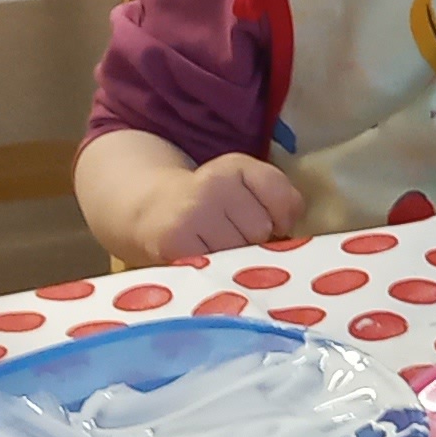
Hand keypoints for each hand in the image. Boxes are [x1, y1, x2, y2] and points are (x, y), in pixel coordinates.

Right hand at [129, 152, 305, 262]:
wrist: (149, 208)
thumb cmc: (210, 201)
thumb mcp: (246, 184)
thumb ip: (281, 198)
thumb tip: (286, 228)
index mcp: (236, 166)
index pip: (283, 200)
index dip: (281, 219)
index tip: (264, 219)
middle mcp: (213, 183)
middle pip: (262, 230)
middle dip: (253, 240)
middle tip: (229, 234)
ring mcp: (193, 212)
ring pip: (241, 252)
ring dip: (234, 258)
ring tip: (214, 247)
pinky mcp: (176, 242)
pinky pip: (217, 268)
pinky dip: (215, 271)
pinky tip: (202, 259)